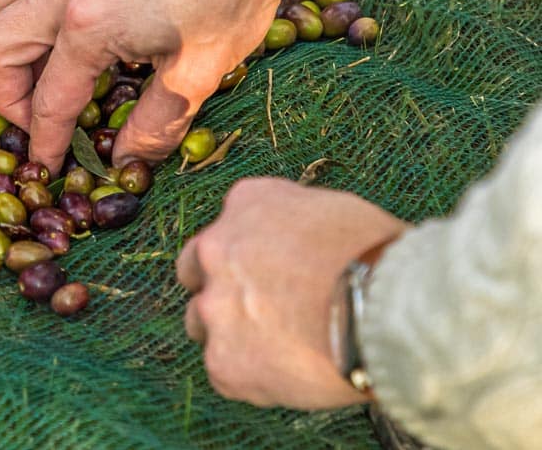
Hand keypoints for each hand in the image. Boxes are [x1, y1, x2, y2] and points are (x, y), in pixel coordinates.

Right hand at [0, 0, 366, 173]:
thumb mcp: (199, 72)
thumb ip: (154, 122)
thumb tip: (127, 159)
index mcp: (88, 26)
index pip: (49, 100)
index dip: (45, 141)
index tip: (45, 167)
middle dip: (5, 94)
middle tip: (34, 122)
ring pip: (4, 1)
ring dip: (9, 43)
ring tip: (41, 72)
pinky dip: (32, 9)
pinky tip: (71, 29)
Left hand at [177, 177, 406, 407]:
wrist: (381, 310)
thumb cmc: (376, 257)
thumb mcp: (335, 209)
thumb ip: (296, 224)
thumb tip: (304, 244)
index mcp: (248, 202)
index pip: (229, 226)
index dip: (248, 254)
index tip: (268, 272)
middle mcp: (216, 249)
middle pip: (196, 270)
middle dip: (219, 287)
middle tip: (257, 310)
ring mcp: (215, 306)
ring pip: (202, 323)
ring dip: (230, 333)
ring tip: (278, 348)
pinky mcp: (223, 360)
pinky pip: (225, 371)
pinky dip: (251, 376)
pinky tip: (290, 374)